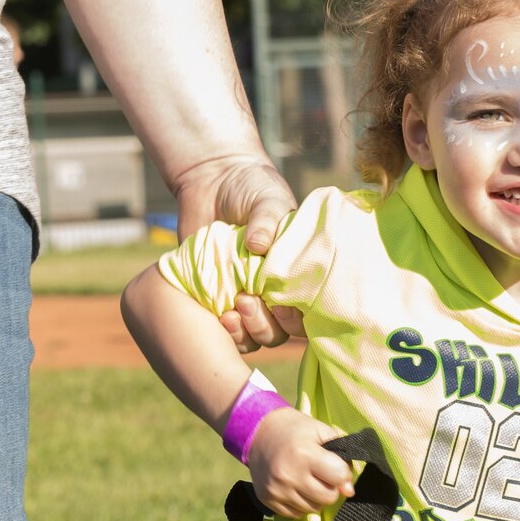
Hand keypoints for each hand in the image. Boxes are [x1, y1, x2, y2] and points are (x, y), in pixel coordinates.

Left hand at [170, 153, 305, 351]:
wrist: (212, 183)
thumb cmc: (250, 188)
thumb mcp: (265, 198)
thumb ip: (266, 218)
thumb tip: (258, 245)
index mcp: (295, 272)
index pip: (306, 310)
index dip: (298, 317)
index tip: (281, 304)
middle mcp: (273, 292)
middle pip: (279, 331)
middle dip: (266, 325)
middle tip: (247, 301)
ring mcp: (245, 298)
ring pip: (254, 337)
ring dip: (245, 332)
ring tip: (230, 314)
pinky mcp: (217, 299)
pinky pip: (225, 331)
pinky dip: (224, 331)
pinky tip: (218, 316)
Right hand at [247, 410, 355, 517]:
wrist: (258, 432)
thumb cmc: (295, 430)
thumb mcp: (321, 432)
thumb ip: (342, 460)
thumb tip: (348, 490)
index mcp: (304, 454)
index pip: (339, 477)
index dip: (342, 472)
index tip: (335, 465)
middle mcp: (288, 475)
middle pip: (328, 497)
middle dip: (330, 487)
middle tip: (320, 474)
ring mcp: (276, 490)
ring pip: (313, 509)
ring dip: (315, 497)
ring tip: (306, 479)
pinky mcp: (267, 500)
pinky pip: (296, 514)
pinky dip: (300, 503)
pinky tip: (294, 487)